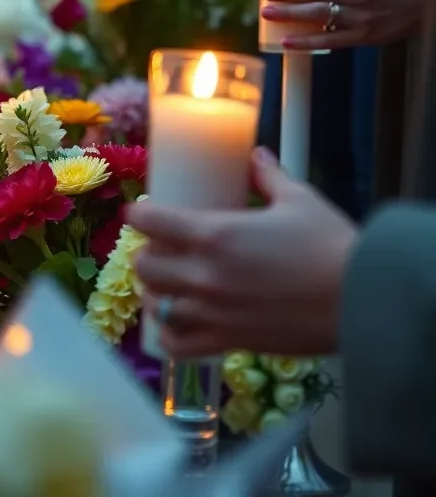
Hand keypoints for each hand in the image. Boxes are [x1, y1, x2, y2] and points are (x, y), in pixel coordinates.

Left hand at [127, 150, 357, 357]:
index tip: (143, 212)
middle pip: (145, 266)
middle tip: (162, 248)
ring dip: (156, 292)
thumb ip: (270, 177)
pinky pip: (179, 345)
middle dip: (147, 254)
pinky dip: (170, 334)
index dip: (139, 215)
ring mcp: (213, 313)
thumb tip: (257, 156)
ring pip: (156, 304)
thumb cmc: (330, 245)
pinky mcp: (229, 342)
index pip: (149, 222)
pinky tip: (177, 322)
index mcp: (213, 234)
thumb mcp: (299, 200)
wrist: (362, 303)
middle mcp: (203, 275)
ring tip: (169, 284)